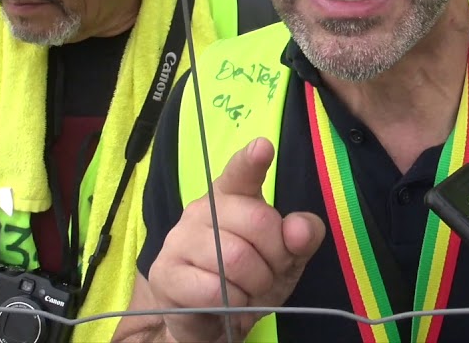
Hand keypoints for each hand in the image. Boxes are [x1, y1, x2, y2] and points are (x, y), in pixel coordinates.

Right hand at [147, 138, 325, 342]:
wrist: (214, 320)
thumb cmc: (251, 277)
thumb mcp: (287, 257)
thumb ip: (302, 236)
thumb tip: (300, 230)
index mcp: (233, 195)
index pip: (241, 172)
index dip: (252, 161)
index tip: (263, 147)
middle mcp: (202, 208)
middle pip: (257, 222)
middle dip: (275, 257)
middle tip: (268, 274)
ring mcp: (179, 239)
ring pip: (234, 258)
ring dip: (254, 285)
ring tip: (247, 291)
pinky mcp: (165, 273)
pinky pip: (213, 290)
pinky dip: (232, 305)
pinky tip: (227, 306)